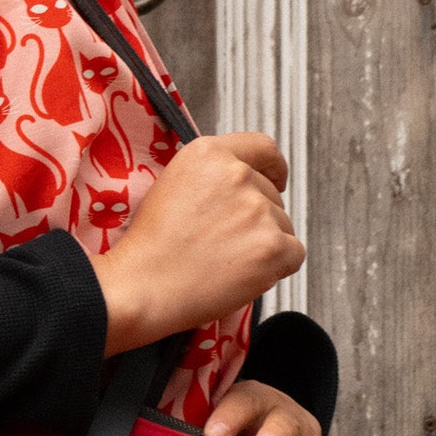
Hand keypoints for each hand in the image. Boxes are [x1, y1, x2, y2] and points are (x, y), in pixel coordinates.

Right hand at [88, 133, 304, 357]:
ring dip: (264, 244)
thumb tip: (244, 183)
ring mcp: (258, 210)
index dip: (273, 168)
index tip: (275, 180)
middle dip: (258, 219)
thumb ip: (211, 175)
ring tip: (223, 261)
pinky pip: (294, 254)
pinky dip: (277, 268)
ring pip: (283, 226)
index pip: (263, 148)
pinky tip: (242, 274)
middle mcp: (237, 174)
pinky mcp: (273, 246)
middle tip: (224, 243)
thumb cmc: (150, 246)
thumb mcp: (172, 185)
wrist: (141, 287)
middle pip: (272, 195)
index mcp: (209, 153)